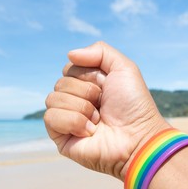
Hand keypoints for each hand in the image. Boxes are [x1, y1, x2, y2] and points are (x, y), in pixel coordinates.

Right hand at [44, 41, 169, 179]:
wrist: (137, 137)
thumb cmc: (133, 105)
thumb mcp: (123, 68)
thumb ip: (99, 51)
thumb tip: (70, 55)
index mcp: (87, 85)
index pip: (69, 68)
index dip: (87, 75)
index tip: (105, 87)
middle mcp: (75, 101)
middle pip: (60, 83)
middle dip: (85, 92)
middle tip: (102, 106)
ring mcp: (67, 120)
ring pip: (52, 99)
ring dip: (81, 108)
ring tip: (98, 121)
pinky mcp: (60, 138)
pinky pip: (50, 117)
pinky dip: (73, 122)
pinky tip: (89, 132)